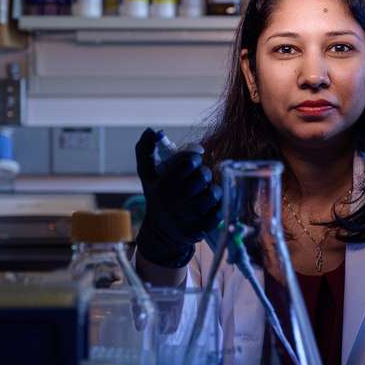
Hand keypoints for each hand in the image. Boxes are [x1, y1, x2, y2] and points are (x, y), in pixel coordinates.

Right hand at [134, 128, 221, 266]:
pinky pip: (218, 213)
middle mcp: (173, 202)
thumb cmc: (157, 196)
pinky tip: (210, 206)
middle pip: (202, 176)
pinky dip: (217, 207)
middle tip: (202, 176)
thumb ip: (145, 150)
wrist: (161, 233)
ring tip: (207, 190)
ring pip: (213, 194)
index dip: (195, 157)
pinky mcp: (198, 230)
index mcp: (161, 185)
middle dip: (205, 172)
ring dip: (213, 189)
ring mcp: (186, 218)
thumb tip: (151, 130)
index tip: (194, 161)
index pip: (189, 162)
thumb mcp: (147, 175)